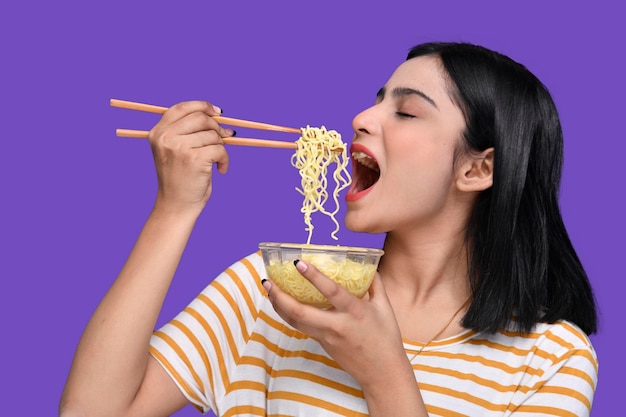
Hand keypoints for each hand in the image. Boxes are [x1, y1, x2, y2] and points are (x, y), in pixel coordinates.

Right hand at [148, 100, 232, 214]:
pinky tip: (221, 170)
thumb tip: (218, 115)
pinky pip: (220, 149)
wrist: (176, 205)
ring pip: (212, 135)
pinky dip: (225, 160)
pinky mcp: (194, 158)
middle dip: (217, 127)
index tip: (217, 112)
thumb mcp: (175, 150)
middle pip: (201, 118)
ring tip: (216, 161)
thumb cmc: (180, 179)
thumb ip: (188, 131)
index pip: (182, 108)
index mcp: (158, 133)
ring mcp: (179, 147)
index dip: (202, 106)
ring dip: (221, 147)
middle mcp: (165, 138)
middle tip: (225, 138)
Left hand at [263, 260, 410, 389]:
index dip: (313, 276)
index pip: (331, 291)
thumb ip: (376, 284)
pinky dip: (289, 315)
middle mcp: (337, 325)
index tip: (298, 263)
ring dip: (279, 306)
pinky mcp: (322, 344)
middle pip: (300, 312)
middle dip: (280, 296)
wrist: (382, 373)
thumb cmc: (386, 339)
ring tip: (269, 289)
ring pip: (295, 321)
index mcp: (355, 312)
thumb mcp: (385, 308)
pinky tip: (282, 304)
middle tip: (268, 281)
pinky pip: (301, 327)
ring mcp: (326, 337)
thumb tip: (369, 265)